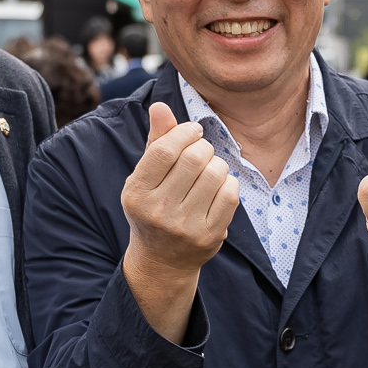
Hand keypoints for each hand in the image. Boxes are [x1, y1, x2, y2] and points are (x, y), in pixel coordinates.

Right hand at [120, 102, 239, 340]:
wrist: (162, 261)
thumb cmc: (154, 207)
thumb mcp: (145, 177)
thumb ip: (155, 141)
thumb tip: (160, 106)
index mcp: (136, 193)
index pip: (164, 150)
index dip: (184, 132)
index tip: (193, 131)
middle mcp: (158, 211)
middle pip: (194, 158)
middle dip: (203, 147)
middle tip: (202, 152)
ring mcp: (185, 226)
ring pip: (215, 173)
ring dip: (217, 164)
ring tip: (210, 170)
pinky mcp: (209, 236)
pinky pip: (231, 194)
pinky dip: (229, 183)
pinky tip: (219, 187)